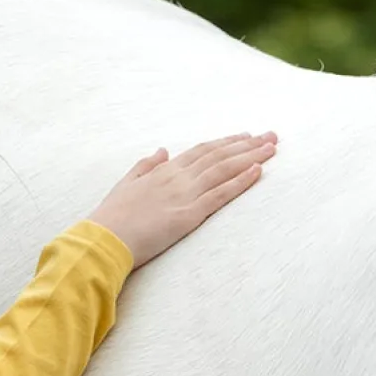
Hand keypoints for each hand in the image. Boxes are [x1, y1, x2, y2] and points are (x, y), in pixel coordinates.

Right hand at [90, 132, 277, 268]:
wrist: (104, 239)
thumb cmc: (110, 218)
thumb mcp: (126, 184)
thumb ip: (145, 166)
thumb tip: (162, 150)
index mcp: (163, 171)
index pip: (201, 150)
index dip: (225, 142)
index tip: (245, 136)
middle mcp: (177, 177)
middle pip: (219, 155)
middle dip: (247, 144)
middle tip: (271, 136)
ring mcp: (184, 195)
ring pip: (224, 170)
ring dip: (251, 157)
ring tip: (272, 148)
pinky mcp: (188, 216)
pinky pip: (220, 194)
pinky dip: (241, 181)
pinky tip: (258, 171)